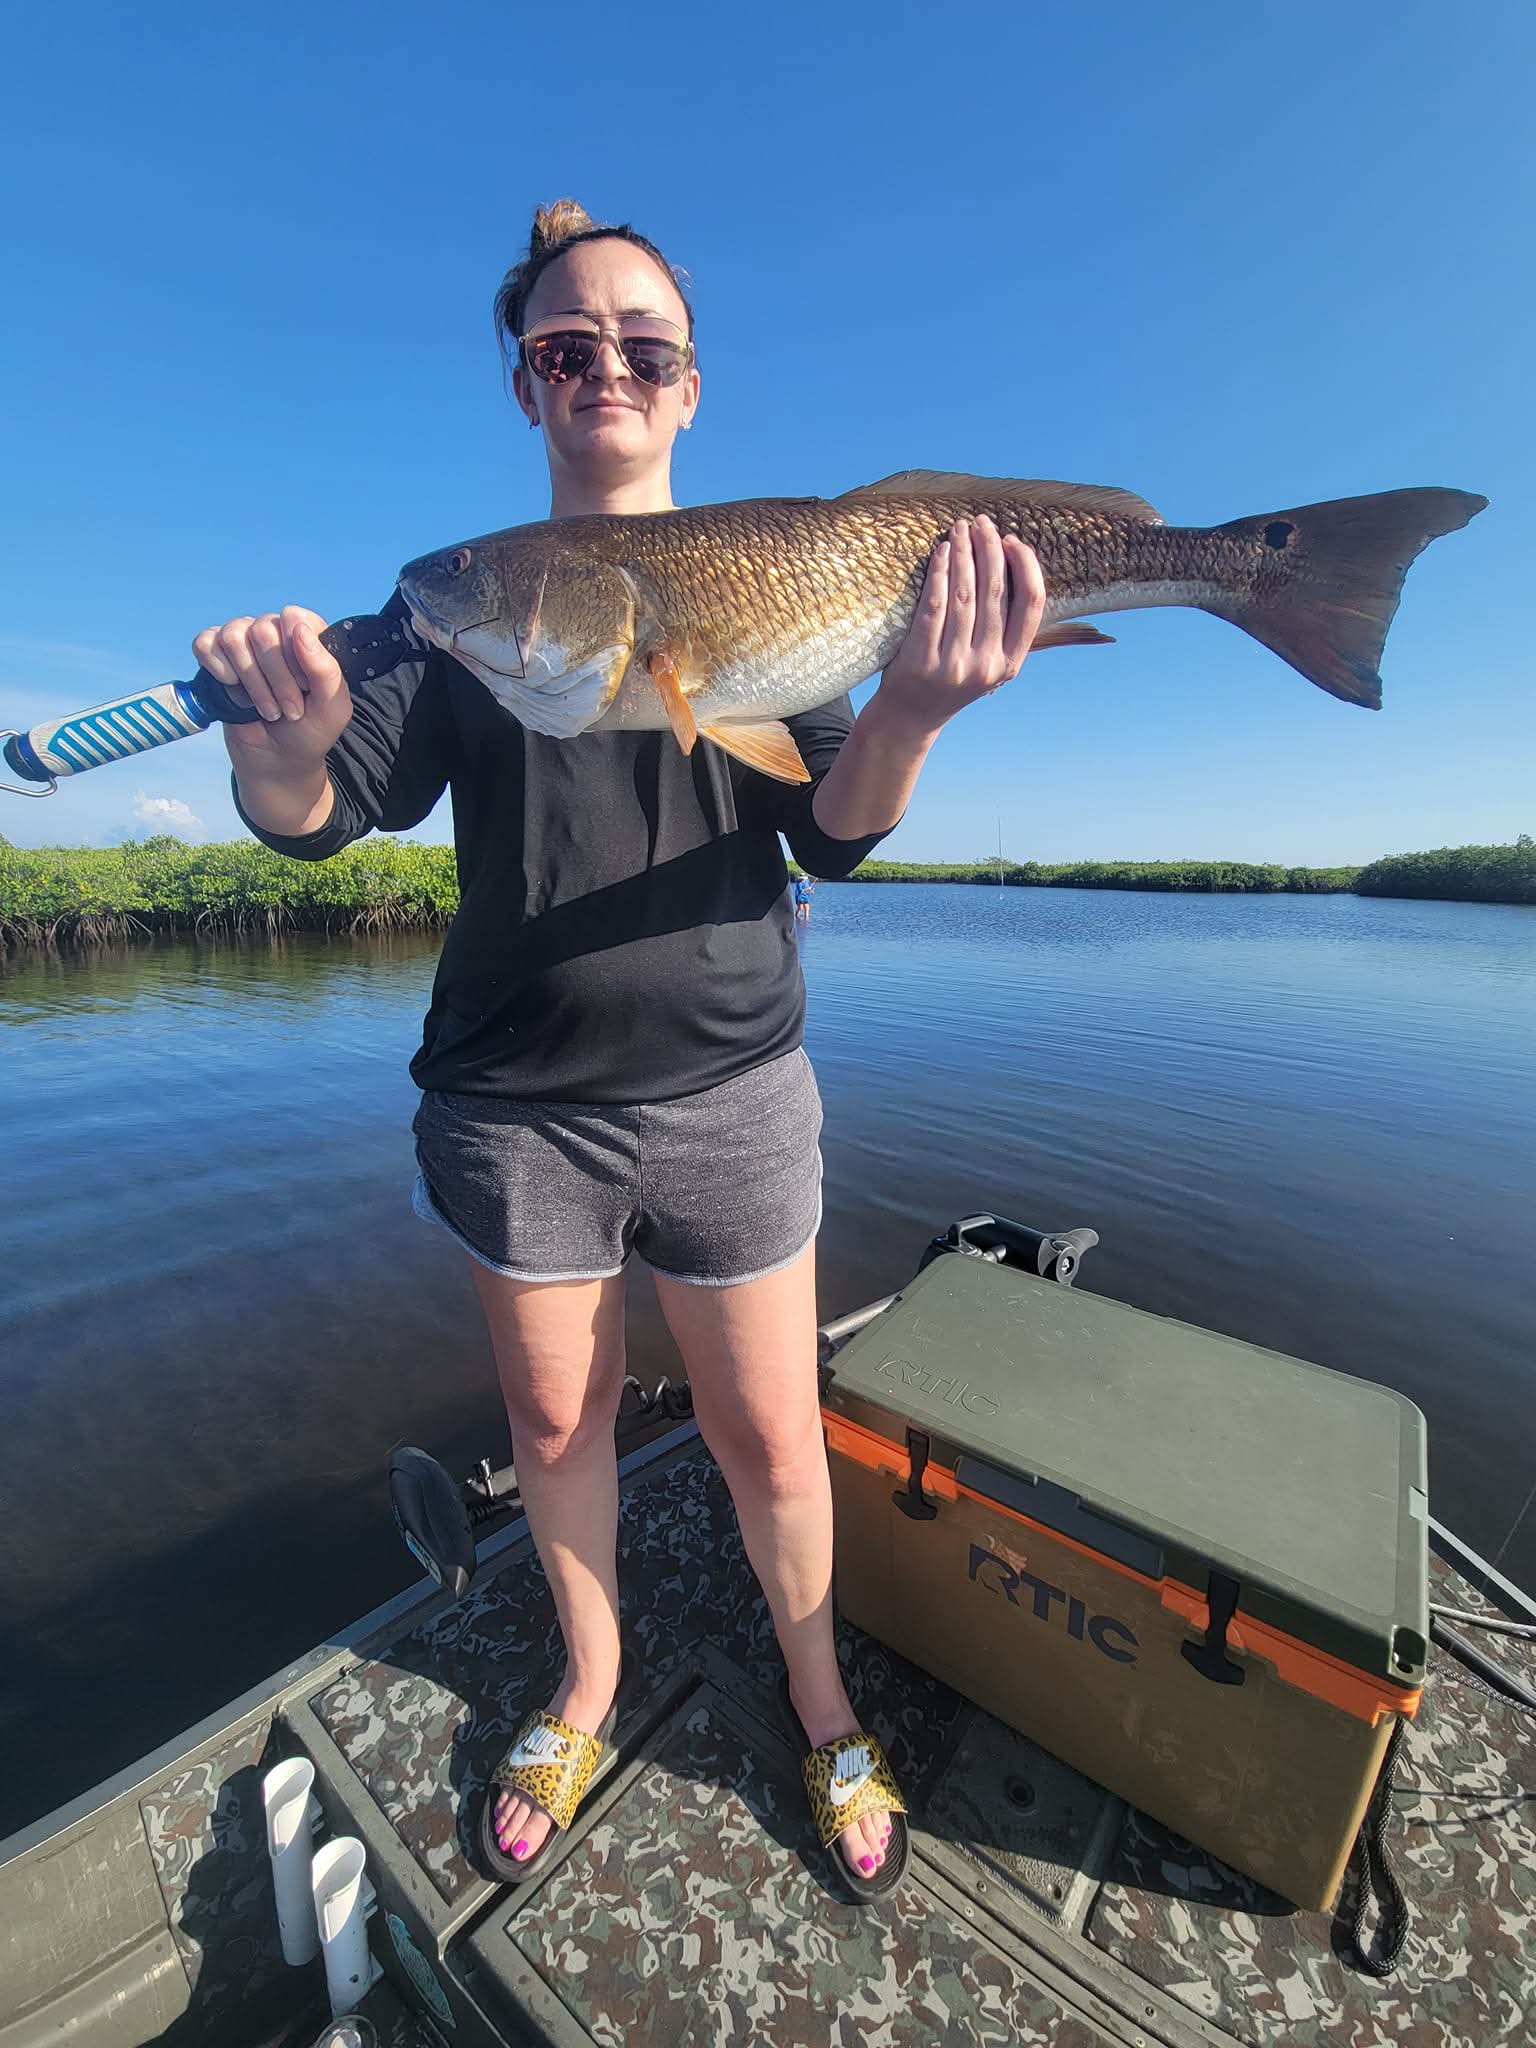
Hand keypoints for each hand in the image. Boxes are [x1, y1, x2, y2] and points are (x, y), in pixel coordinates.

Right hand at [192, 606, 352, 780]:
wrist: (279, 760)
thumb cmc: (310, 731)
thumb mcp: (333, 708)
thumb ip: (325, 669)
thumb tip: (298, 628)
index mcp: (306, 635)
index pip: (294, 617)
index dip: (297, 654)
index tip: (306, 687)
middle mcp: (273, 631)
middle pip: (263, 630)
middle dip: (277, 679)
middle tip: (289, 710)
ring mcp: (242, 641)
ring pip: (233, 636)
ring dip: (251, 681)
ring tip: (266, 708)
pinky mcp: (215, 656)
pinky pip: (205, 644)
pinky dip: (219, 670)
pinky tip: (234, 688)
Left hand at [872, 516, 1044, 737]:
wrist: (911, 716)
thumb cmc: (952, 676)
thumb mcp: (989, 661)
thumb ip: (1004, 625)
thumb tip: (1013, 561)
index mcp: (1012, 662)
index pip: (1032, 603)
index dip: (1025, 565)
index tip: (1011, 540)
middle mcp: (988, 665)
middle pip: (996, 591)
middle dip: (989, 548)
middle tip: (981, 523)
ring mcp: (955, 664)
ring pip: (965, 595)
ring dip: (963, 554)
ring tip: (959, 529)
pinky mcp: (922, 660)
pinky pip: (934, 605)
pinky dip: (939, 574)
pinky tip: (941, 553)